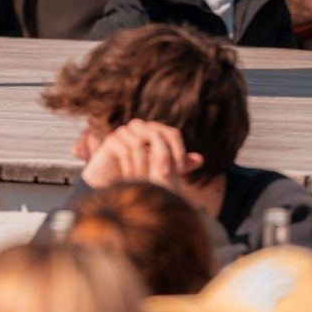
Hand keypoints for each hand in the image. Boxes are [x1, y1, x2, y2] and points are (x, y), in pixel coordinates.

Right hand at [80, 120, 201, 191]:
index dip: (179, 151)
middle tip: (165, 176)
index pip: (172, 133)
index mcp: (154, 132)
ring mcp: (124, 132)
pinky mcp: (111, 140)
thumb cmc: (140, 174)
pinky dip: (130, 167)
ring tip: (144, 182)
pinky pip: (124, 150)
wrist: (112, 183)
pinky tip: (132, 180)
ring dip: (144, 166)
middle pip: (157, 135)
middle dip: (163, 156)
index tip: (181, 171)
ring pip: (139, 144)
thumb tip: (200, 159)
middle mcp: (140, 128)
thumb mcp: (162, 170)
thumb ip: (179, 164)